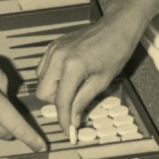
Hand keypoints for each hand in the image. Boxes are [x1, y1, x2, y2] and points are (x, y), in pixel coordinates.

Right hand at [36, 10, 142, 133]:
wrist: (117, 26)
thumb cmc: (116, 51)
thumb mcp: (102, 81)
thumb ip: (83, 101)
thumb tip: (73, 120)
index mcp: (72, 66)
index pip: (61, 101)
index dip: (64, 120)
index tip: (69, 132)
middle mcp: (58, 56)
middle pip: (43, 93)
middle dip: (57, 104)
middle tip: (74, 105)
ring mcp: (53, 49)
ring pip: (41, 81)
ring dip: (54, 90)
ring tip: (74, 88)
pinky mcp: (53, 45)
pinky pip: (43, 68)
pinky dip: (51, 77)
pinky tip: (68, 77)